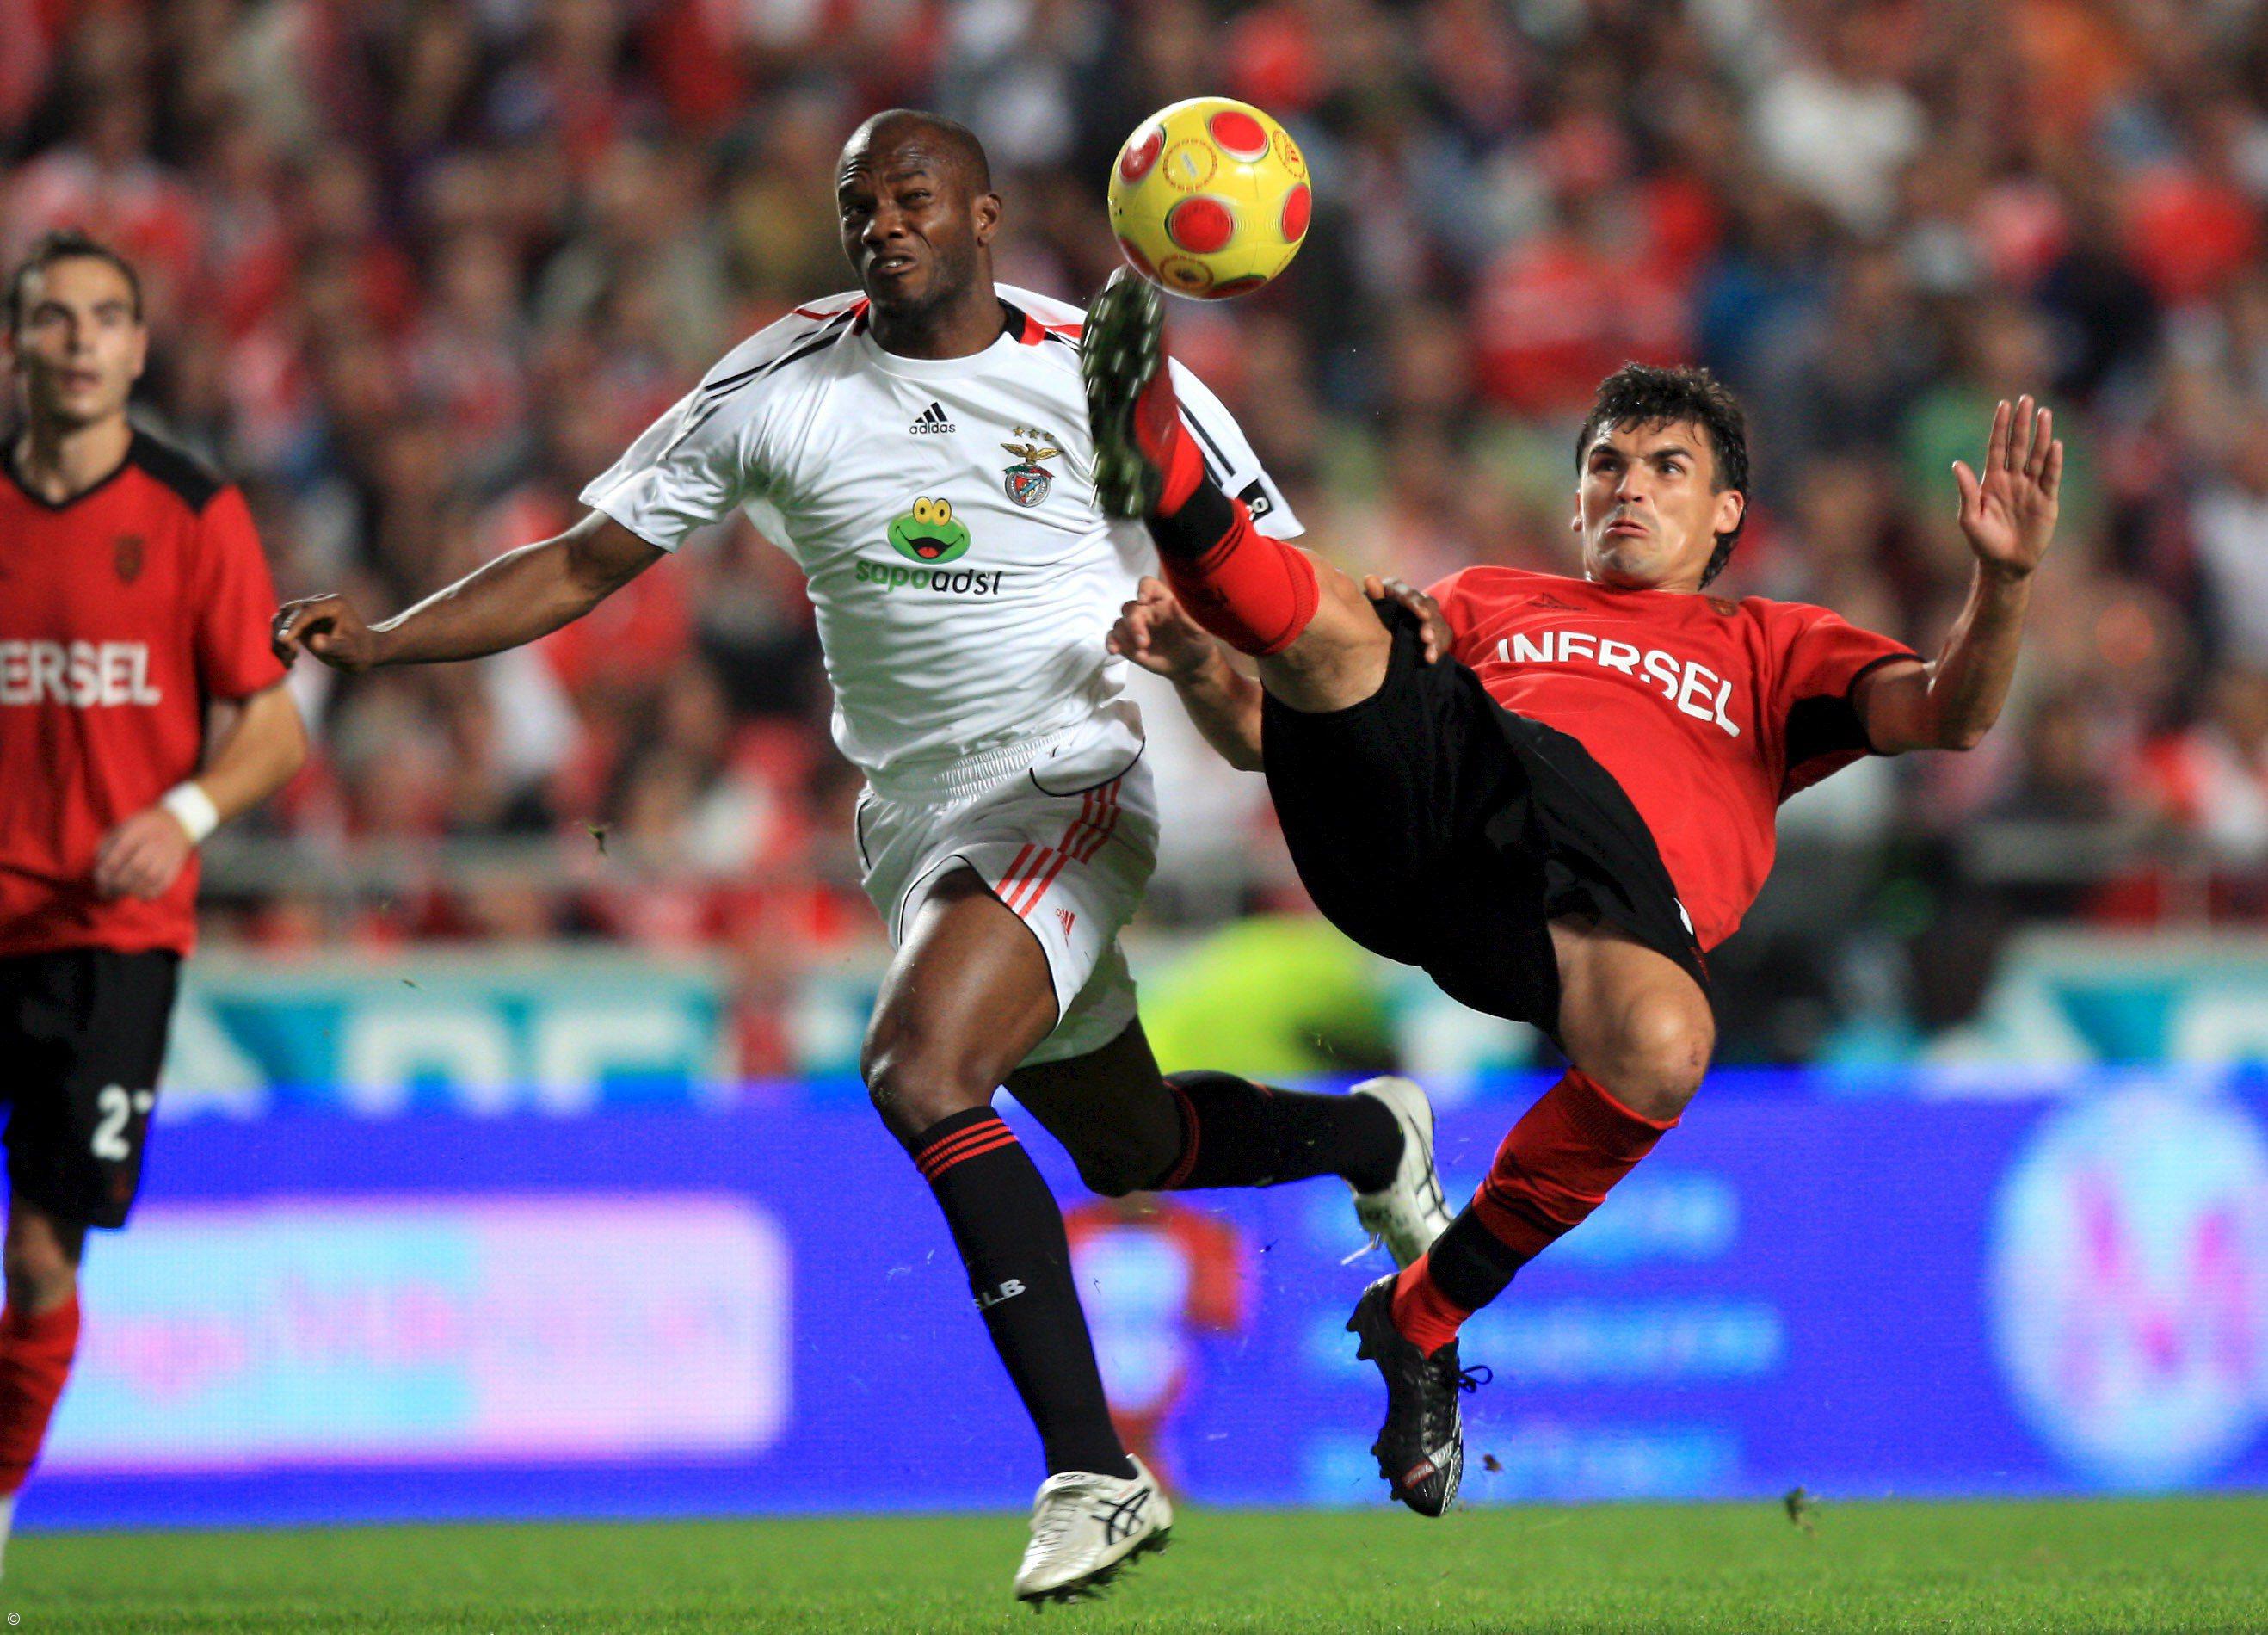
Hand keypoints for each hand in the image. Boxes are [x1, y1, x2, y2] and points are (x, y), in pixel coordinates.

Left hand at [93, 808, 194, 899]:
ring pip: (151, 877)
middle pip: (137, 866)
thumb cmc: (140, 830)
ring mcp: (168, 854)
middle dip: (119, 882)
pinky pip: (163, 884)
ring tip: (121, 893)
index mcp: (137, 829)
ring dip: (132, 890)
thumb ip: (106, 848)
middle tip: (108, 891)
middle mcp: (156, 840)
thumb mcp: (120, 829)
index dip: (107, 869)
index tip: (99, 881)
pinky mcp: (176, 866)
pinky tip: (138, 894)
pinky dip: (149, 893)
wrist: (176, 824)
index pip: (120, 852)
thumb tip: (101, 873)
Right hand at [272, 593, 385, 671]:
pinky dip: (281, 643)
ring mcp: (309, 610)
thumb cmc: (359, 651)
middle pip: (289, 611)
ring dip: (279, 638)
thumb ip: (333, 646)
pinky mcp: (301, 620)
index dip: (294, 625)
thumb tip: (315, 641)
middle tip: (291, 655)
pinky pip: (282, 628)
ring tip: (290, 660)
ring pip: (281, 618)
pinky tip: (289, 661)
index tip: (285, 641)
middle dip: (284, 631)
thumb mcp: (349, 652)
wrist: (362, 651)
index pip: (308, 610)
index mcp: (335, 604)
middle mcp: (320, 602)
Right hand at [1108, 577, 1223, 681]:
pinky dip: (1112, 643)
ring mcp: (1136, 627)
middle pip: (1130, 608)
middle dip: (1134, 624)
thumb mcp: (1200, 629)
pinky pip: (1113, 638)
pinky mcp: (1128, 643)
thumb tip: (1176, 601)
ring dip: (1123, 637)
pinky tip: (1116, 651)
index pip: (1148, 585)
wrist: (1191, 665)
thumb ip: (1188, 615)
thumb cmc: (1197, 640)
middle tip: (1144, 643)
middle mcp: (1147, 611)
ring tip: (1139, 653)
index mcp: (1163, 601)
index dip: (1143, 589)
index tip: (1143, 600)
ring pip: (1119, 623)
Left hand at [1364, 575, 1450, 663]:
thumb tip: (1370, 579)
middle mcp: (1414, 600)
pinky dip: (1439, 647)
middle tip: (1427, 638)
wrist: (1373, 650)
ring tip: (1429, 656)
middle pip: (1428, 605)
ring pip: (1438, 621)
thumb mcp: (1365, 614)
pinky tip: (1432, 658)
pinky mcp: (1435, 629)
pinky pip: (1444, 635)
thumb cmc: (1366, 628)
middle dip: (1429, 623)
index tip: (1421, 615)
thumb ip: (1371, 599)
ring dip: (1436, 638)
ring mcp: (1427, 614)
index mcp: (1395, 592)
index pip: (1406, 592)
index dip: (1414, 602)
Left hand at [1952, 395, 2061, 583]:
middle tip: (2027, 399)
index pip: (1997, 447)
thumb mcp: (1970, 518)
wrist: (2006, 565)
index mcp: (1992, 481)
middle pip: (2018, 445)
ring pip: (2037, 455)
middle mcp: (2013, 479)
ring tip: (2044, 413)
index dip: (2000, 426)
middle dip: (2022, 423)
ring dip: (2041, 435)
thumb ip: (1966, 491)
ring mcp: (2031, 488)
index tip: (2003, 405)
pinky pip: (2051, 476)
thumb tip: (1957, 464)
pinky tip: (2055, 444)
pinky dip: (2053, 461)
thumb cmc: (1984, 543)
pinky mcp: (2048, 500)